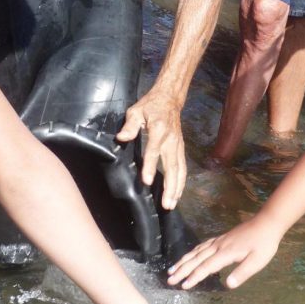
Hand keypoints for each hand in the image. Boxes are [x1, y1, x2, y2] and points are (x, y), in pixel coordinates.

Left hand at [116, 88, 186, 206]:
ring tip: (171, 204)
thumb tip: (121, 138)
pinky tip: (177, 194)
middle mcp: (171, 140)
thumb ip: (130, 126)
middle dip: (170, 186)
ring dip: (177, 188)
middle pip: (172, 166)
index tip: (146, 181)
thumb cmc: (150, 106)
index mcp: (159, 130)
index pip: (154, 151)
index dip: (150, 166)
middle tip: (166, 204)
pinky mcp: (180, 148)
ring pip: (180, 170)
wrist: (170, 99)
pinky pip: (182, 167)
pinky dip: (181, 182)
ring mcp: (178, 145)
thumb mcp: (136, 111)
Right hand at [167, 215, 281, 289]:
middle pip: (197, 259)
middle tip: (170, 279)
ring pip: (197, 251)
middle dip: (182, 269)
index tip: (183, 286)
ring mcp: (219, 240)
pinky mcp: (222, 238)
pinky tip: (190, 255)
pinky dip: (193, 252)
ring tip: (172, 268)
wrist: (267, 223)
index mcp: (226, 253)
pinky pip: (202, 245)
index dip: (194, 277)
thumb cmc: (264, 244)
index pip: (206, 267)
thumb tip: (228, 285)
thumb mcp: (257, 261)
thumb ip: (242, 273)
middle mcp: (219, 246)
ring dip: (184, 260)